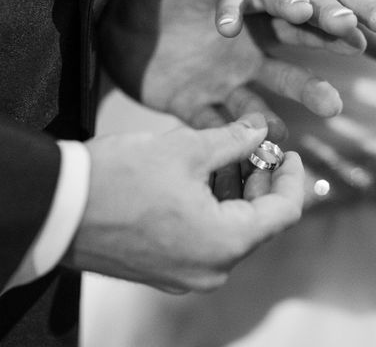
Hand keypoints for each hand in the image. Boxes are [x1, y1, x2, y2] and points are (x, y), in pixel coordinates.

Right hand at [63, 114, 303, 292]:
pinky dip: (215, 209)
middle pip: (259, 222)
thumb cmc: (119, 179)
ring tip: (229, 156)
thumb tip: (260, 128)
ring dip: (237, 193)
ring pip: (233, 230)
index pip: (284, 213)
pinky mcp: (167, 269)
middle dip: (262, 181)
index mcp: (225, 243)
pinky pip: (208, 239)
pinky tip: (204, 178)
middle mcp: (212, 268)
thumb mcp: (186, 149)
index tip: (288, 152)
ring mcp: (188, 273)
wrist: (56, 208)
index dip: (292, 178)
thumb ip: (234, 141)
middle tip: (257, 147)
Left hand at [100, 0, 341, 140]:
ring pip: (253, 109)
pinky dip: (221, 138)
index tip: (352, 39)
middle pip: (285, 78)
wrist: (119, 22)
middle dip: (309, 91)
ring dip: (268, 123)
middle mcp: (246, 59)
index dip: (321, 34)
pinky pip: (209, 125)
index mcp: (253, 25)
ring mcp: (220, 86)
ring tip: (281, 136)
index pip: (293, 30)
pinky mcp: (191, 105)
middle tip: (333, 105)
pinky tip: (235, 148)